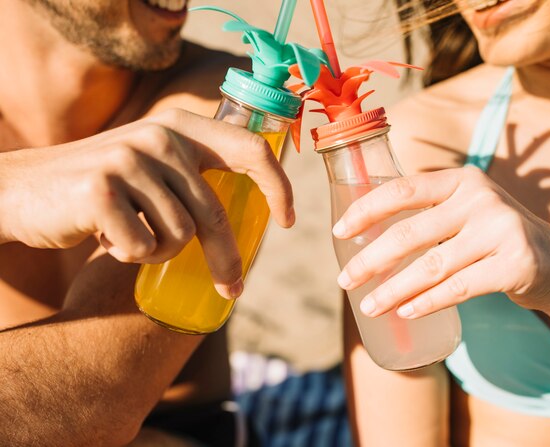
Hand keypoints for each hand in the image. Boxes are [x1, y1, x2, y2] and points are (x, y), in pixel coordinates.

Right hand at [0, 108, 293, 297]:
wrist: (21, 191)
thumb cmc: (99, 190)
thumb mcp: (151, 168)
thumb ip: (191, 178)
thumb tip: (252, 218)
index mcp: (180, 127)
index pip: (251, 150)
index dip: (278, 187)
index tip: (288, 220)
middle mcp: (160, 136)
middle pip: (215, 214)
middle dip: (227, 260)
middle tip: (233, 289)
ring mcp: (129, 160)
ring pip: (179, 235)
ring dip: (159, 252)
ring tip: (131, 237)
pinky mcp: (102, 190)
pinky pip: (143, 247)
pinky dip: (130, 256)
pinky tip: (105, 238)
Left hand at [332, 166, 549, 318]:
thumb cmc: (492, 237)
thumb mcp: (464, 212)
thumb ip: (426, 216)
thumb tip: (362, 240)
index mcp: (461, 179)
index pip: (403, 189)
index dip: (366, 210)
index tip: (339, 232)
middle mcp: (481, 198)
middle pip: (410, 233)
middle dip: (370, 260)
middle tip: (344, 281)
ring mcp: (502, 229)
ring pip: (431, 266)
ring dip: (393, 290)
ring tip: (368, 307)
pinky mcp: (517, 264)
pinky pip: (459, 288)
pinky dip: (427, 302)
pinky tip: (405, 312)